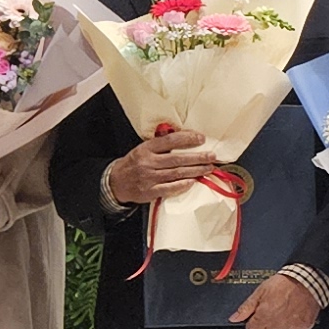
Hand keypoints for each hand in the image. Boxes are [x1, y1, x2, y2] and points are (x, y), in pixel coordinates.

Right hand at [108, 125, 224, 207]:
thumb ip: (161, 144)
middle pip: (177, 159)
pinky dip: (183, 185)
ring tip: (208, 168)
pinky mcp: (150, 192)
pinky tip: (194, 181)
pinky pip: (170, 188)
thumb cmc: (134, 163)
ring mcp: (149, 178)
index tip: (201, 138)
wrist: (116, 182)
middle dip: (197, 158)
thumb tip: (184, 136)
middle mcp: (148, 162)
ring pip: (176, 173)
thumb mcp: (143, 148)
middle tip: (212, 156)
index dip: (187, 138)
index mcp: (146, 148)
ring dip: (195, 171)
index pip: (170, 141)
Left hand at [231, 273, 318, 328]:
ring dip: (278, 326)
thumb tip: (234, 318)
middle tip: (271, 311)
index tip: (256, 317)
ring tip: (283, 310)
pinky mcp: (302, 328)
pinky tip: (292, 313)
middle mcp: (277, 324)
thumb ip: (246, 307)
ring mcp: (290, 328)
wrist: (307, 281)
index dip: (252, 324)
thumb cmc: (285, 283)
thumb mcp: (260, 291)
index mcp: (264, 316)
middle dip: (265, 325)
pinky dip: (291, 325)